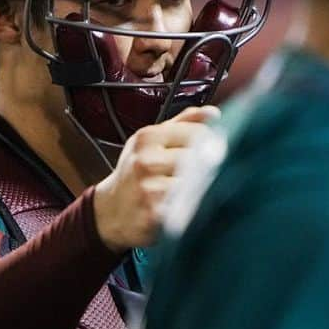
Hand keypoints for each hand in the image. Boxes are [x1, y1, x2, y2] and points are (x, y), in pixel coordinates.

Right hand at [92, 106, 219, 252]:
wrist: (110, 211)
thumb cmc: (134, 175)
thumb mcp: (151, 142)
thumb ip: (183, 124)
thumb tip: (213, 113)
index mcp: (147, 137)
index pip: (197, 133)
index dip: (214, 142)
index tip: (219, 150)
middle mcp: (145, 161)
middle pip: (199, 158)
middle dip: (211, 166)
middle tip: (212, 173)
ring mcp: (149, 188)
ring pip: (196, 183)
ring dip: (204, 187)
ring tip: (197, 190)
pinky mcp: (155, 214)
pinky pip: (188, 207)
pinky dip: (195, 206)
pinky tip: (188, 205)